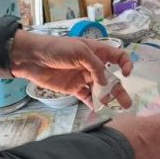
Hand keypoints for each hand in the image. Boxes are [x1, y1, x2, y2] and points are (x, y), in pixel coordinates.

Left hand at [10, 30, 133, 109]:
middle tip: (127, 103)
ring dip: (108, 98)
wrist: (32, 58)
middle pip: (111, 78)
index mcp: (97, 51)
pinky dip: (93, 103)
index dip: (125, 63)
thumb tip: (106, 82)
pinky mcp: (74, 88)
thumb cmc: (57, 48)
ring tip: (115, 108)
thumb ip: (95, 66)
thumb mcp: (80, 51)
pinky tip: (98, 110)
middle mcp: (93, 65)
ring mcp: (83, 77)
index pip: (118, 56)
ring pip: (101, 90)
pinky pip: (86, 97)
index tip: (126, 74)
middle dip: (120, 89)